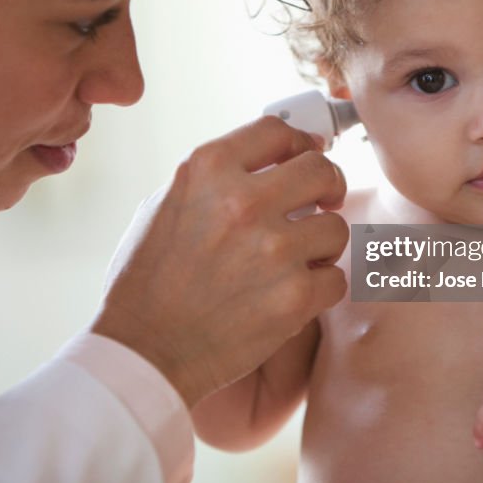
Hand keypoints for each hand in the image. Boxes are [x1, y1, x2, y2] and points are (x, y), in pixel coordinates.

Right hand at [91, 116, 347, 407]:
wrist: (145, 351)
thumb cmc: (147, 281)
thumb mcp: (164, 205)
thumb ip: (214, 179)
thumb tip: (267, 162)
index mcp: (206, 170)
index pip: (276, 130)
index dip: (298, 142)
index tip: (306, 154)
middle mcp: (242, 202)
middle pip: (320, 170)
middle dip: (327, 186)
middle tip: (323, 202)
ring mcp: (273, 249)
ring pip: (336, 228)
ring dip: (321, 244)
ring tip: (297, 259)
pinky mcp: (295, 296)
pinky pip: (336, 278)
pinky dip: (319, 288)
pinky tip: (293, 294)